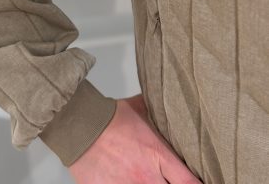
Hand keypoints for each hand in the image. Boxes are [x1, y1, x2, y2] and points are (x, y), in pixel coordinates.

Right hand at [68, 93, 202, 183]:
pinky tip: (126, 179)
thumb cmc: (109, 117)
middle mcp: (147, 178)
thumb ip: (158, 113)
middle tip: (168, 178)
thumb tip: (170, 103)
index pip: (190, 183)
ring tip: (142, 177)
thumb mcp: (140, 109)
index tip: (200, 182)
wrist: (79, 124)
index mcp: (159, 156)